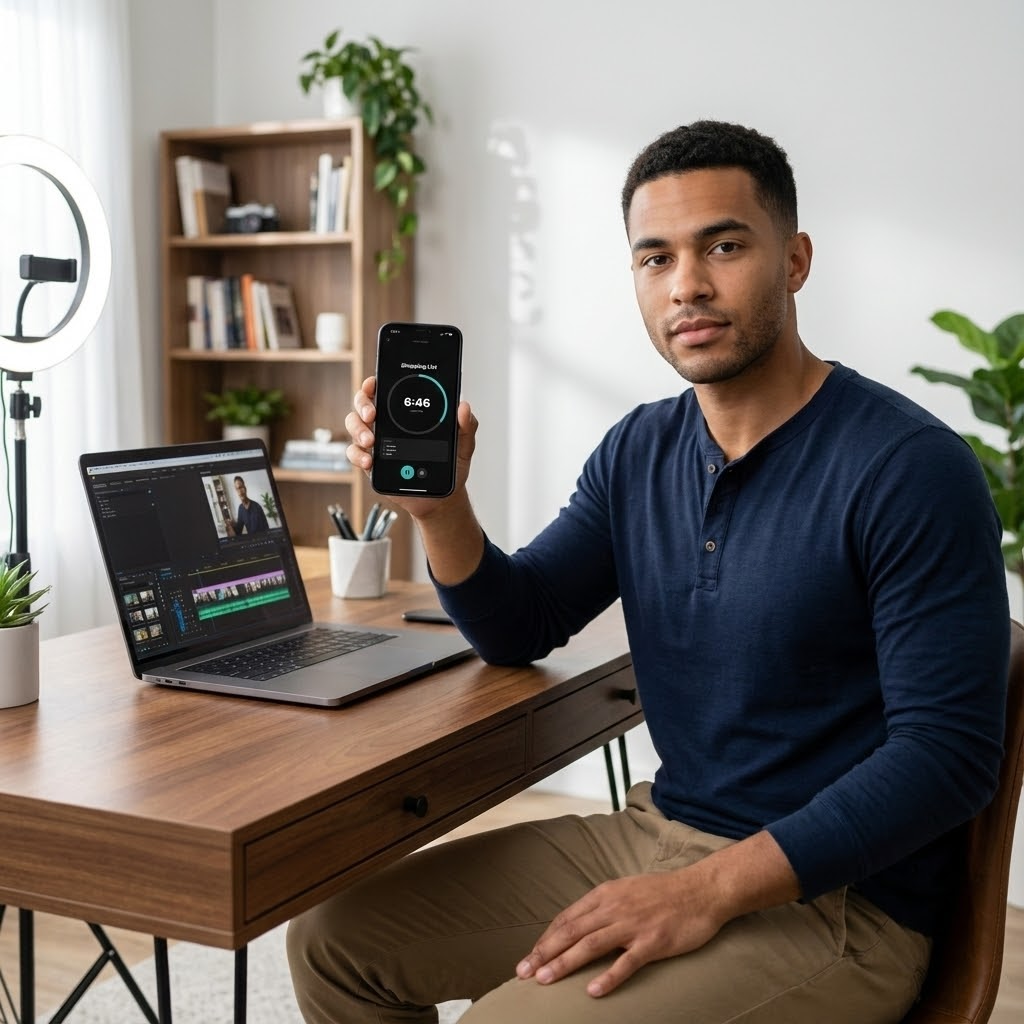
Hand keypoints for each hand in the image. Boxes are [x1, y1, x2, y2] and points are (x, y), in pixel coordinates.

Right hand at [345, 376, 477, 520]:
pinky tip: (369, 461)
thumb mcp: (463, 444)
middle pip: (363, 405)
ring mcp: (377, 443)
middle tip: (372, 415)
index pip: (385, 390)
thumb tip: (464, 408)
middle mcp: (388, 424)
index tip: (372, 385)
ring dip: (359, 431)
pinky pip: (355, 454)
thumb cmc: (450, 466)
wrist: (441, 497)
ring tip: (371, 442)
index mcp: (407, 414)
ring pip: (355, 427)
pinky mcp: (372, 463)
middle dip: (362, 405)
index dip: (373, 384)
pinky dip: (358, 456)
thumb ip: (467, 425)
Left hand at [515, 870, 725, 997]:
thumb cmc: (663, 892)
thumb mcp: (626, 890)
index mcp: (606, 894)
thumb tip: (578, 922)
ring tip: (544, 981)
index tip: (530, 956)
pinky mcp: (653, 942)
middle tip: (523, 972)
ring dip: (564, 963)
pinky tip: (593, 991)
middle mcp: (614, 907)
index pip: (567, 918)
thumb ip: (603, 905)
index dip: (546, 938)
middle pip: (571, 931)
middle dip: (544, 952)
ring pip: (591, 945)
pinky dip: (608, 977)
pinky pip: (627, 963)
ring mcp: (633, 925)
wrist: (702, 890)